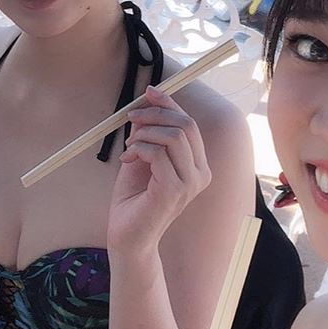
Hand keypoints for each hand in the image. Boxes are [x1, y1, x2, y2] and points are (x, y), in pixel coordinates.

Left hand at [107, 86, 210, 254]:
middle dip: (155, 114)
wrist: (128, 236)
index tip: (149, 92)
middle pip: (185, 125)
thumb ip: (149, 135)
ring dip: (144, 134)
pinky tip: (127, 160)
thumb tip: (147, 104)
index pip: (189, 124)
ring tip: (129, 148)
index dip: (169, 104)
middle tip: (130, 118)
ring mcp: (190, 183)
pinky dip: (138, 149)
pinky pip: (157, 153)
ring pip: (173, 136)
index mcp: (197, 165)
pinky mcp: (175, 190)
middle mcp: (200, 173)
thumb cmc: (134, 200)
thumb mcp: (142, 159)